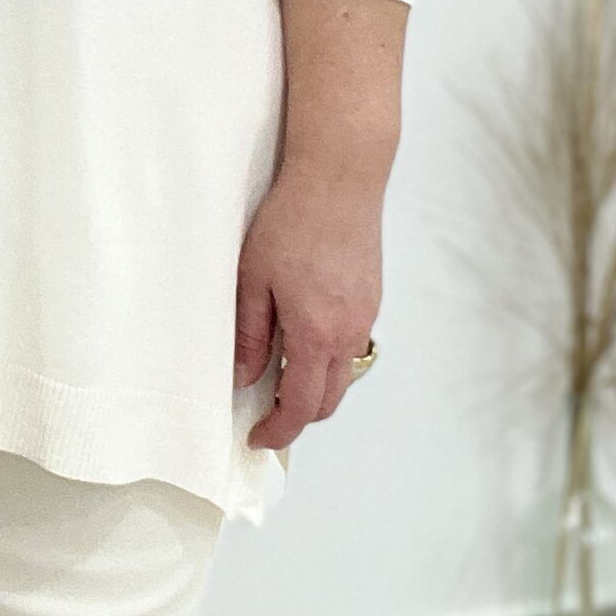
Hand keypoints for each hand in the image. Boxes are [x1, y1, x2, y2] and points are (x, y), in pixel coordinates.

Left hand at [236, 158, 382, 450]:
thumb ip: (249, 336)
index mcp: (317, 334)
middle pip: (330, 400)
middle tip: (266, 414)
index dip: (278, 430)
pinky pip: (352, 346)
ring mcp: (366, 315)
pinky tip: (304, 339)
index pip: (302, 406)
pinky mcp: (371, 297)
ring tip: (281, 376)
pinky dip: (329, 359)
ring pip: (344, 374)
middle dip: (299, 416)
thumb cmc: (293, 221)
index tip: (258, 437)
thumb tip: (244, 379)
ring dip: (317, 388)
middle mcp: (349, 333)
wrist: (340, 179)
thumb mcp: (253, 280)